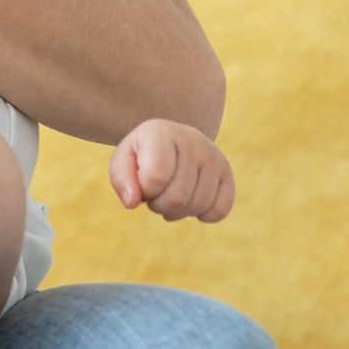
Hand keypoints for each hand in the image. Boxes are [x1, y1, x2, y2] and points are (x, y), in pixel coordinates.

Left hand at [110, 119, 234, 222]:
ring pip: (197, 206)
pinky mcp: (227, 174)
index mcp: (162, 132)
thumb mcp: (124, 161)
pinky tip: (191, 201)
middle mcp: (193, 140)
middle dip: (159, 205)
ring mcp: (214, 157)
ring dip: (178, 212)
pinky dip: (203, 215)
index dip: (145, 191)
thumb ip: (122, 180)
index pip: (156, 177)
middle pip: (177, 197)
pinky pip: (220, 210)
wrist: (171, 140)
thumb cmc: (143, 155)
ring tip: (171, 194)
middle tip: (156, 192)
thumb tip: (132, 203)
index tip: (142, 182)